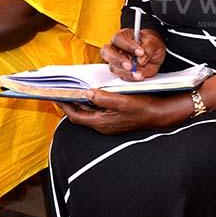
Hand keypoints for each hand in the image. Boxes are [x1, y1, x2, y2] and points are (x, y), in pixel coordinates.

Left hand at [57, 90, 190, 134]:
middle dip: (71, 104)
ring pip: (89, 114)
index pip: (76, 115)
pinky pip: (98, 113)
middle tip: (63, 92)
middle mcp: (103, 125)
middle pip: (80, 116)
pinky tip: (94, 95)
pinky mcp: (115, 121)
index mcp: (102, 122)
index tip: (56, 96)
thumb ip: (103, 98)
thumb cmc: (142, 107)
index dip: (65, 106)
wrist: (159, 114)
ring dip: (81, 103)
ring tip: (75, 91)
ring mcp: (109, 124)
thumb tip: (87, 93)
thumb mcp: (122, 100)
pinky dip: (92, 104)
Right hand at [101, 28, 165, 80]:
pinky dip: (130, 78)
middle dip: (118, 60)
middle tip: (130, 66)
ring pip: (113, 67)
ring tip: (138, 74)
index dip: (128, 45)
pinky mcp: (121, 71)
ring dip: (125, 72)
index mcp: (123, 36)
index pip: (119, 38)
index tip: (140, 52)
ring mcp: (116, 61)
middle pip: (107, 52)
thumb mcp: (154, 43)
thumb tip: (141, 58)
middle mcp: (116, 47)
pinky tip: (139, 76)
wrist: (154, 55)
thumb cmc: (150, 45)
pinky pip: (121, 76)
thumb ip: (149, 48)